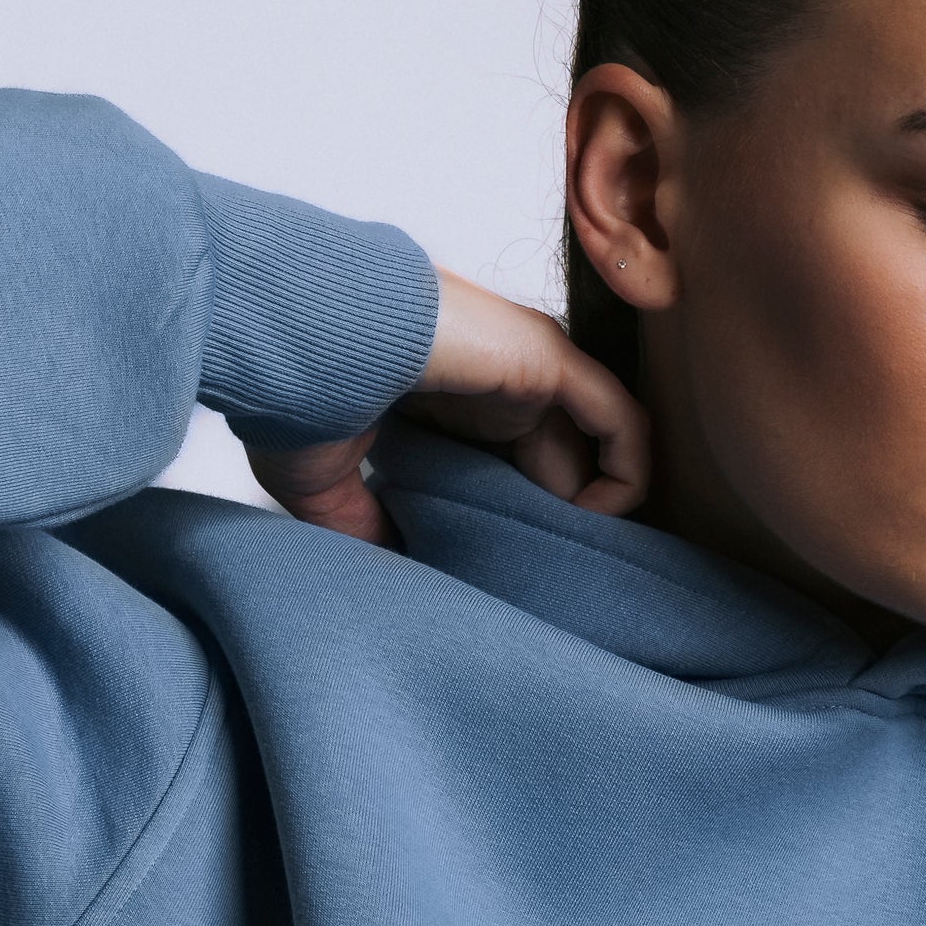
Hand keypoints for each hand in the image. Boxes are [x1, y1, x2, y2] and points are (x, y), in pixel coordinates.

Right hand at [248, 270, 651, 547]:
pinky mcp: (553, 361)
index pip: (508, 468)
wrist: (308, 340)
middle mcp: (496, 382)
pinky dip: (625, 479)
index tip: (506, 577)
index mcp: (447, 403)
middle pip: (558, 464)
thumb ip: (361, 526)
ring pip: (598, 446)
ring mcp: (529, 367)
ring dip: (597, 510)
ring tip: (578, 568)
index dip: (516, 524)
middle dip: (559, 525)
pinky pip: (623, 424)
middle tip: (550, 584)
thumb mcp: (325, 481)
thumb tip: (392, 571)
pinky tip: (593, 530)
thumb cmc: (301, 394)